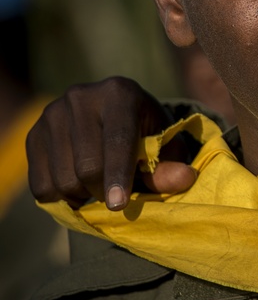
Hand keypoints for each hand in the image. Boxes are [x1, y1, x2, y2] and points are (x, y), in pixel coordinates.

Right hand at [26, 76, 195, 209]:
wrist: (110, 115)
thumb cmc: (145, 132)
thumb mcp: (164, 145)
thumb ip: (170, 165)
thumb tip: (184, 180)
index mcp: (119, 93)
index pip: (117, 140)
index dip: (119, 176)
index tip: (118, 206)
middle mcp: (81, 97)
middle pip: (87, 165)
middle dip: (103, 191)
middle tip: (116, 196)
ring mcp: (52, 113)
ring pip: (63, 178)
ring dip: (83, 196)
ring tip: (98, 187)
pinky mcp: (32, 134)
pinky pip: (41, 185)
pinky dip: (61, 198)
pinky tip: (78, 187)